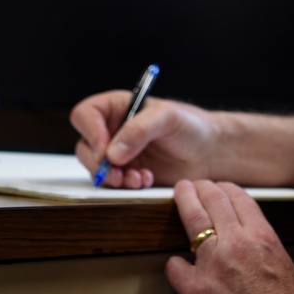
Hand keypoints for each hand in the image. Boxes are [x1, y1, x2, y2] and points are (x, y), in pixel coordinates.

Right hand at [70, 91, 217, 187]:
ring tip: (139, 179)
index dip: (90, 132)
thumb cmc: (191, 125)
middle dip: (99, 163)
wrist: (207, 152)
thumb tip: (112, 153)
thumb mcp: (167, 118)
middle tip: (119, 173)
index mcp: (118, 107)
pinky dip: (125, 186)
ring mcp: (118, 153)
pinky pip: (112, 183)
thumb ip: (139, 129)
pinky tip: (145, 181)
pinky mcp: (126, 173)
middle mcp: (113, 129)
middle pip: (85, 146)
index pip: (86, 114)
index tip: (105, 150)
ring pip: (96, 168)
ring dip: (114, 178)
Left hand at [165, 179, 293, 293]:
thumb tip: (273, 264)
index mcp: (263, 239)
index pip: (240, 199)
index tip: (221, 187)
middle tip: (195, 185)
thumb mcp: (293, 275)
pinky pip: (176, 266)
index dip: (227, 189)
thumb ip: (277, 260)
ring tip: (180, 194)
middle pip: (214, 201)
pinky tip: (176, 264)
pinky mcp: (195, 289)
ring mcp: (213, 264)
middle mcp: (237, 244)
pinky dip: (174, 264)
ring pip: (193, 220)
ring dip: (185, 202)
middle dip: (202, 188)